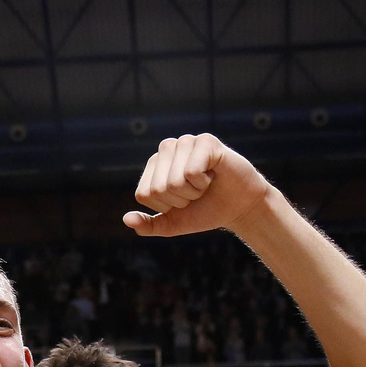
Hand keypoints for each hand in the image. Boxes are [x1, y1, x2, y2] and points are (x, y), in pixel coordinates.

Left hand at [123, 134, 273, 238]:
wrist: (239, 207)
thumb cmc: (205, 211)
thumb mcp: (173, 224)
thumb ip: (149, 225)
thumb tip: (126, 219)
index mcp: (154, 166)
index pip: (144, 194)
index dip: (166, 207)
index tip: (183, 200)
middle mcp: (166, 149)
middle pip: (158, 189)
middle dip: (181, 200)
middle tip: (197, 192)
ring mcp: (185, 141)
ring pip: (174, 181)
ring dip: (193, 191)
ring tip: (205, 183)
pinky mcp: (204, 141)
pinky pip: (191, 172)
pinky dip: (204, 182)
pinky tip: (213, 175)